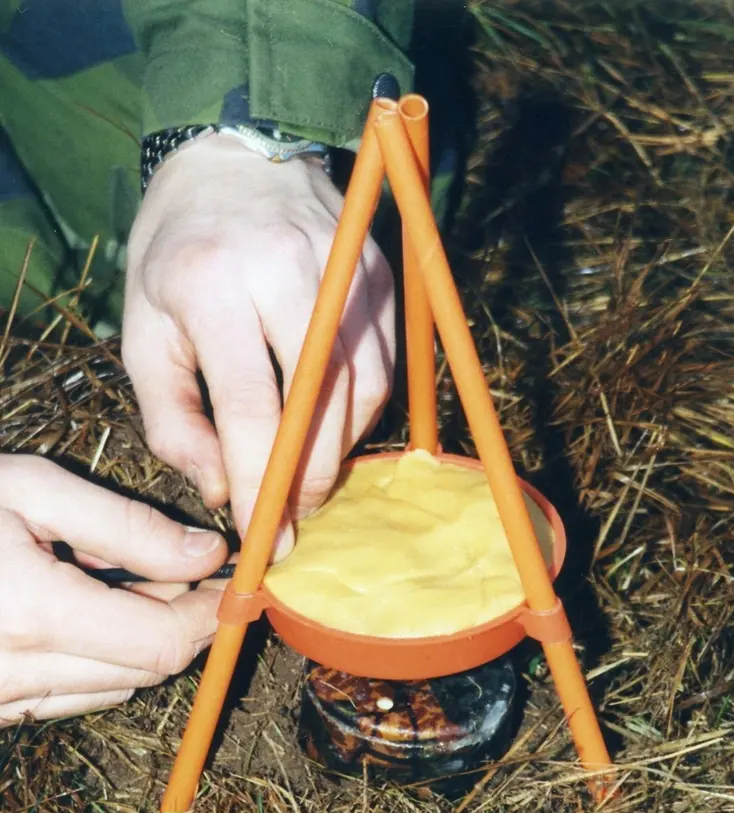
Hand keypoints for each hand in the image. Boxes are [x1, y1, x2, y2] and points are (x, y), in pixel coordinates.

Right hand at [0, 455, 227, 724]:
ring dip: (140, 641)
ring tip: (115, 580)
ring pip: (116, 686)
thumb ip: (126, 527)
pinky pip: (72, 695)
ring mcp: (1, 700)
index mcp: (35, 613)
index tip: (230, 579)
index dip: (212, 614)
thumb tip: (209, 556)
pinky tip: (78, 609)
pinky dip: (99, 659)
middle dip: (183, 622)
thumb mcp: (29, 490)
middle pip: (150, 669)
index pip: (166, 641)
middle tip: (181, 567)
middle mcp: (19, 673)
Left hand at [122, 135, 394, 550]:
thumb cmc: (179, 251)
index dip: (262, 482)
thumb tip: (224, 491)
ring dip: (341, 452)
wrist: (237, 153)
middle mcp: (292, 271)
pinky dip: (361, 415)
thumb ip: (173, 421)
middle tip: (292, 521)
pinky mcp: (381, 277)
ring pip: (366, 391)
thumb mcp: (144, 331)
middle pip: (323, 404)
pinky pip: (386, 368)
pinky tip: (331, 431)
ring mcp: (347, 270)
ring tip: (309, 479)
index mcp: (215, 282)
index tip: (263, 537)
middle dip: (311, 480)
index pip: (253, 406)